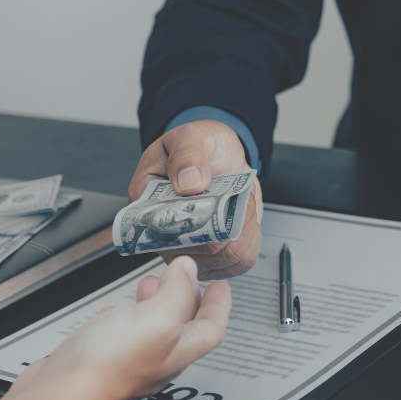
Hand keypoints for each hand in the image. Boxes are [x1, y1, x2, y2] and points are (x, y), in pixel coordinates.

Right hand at [0, 256, 230, 399]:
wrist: (59, 395)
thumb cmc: (107, 367)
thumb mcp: (157, 319)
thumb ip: (176, 293)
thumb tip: (187, 271)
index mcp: (178, 352)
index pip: (211, 328)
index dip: (218, 305)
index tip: (221, 286)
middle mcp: (156, 360)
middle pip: (182, 328)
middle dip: (186, 298)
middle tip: (187, 279)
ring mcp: (127, 362)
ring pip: (150, 329)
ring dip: (155, 303)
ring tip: (151, 284)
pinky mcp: (100, 359)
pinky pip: (120, 335)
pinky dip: (123, 317)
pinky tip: (114, 312)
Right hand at [129, 119, 263, 278]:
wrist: (218, 154)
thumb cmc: (196, 147)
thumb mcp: (189, 137)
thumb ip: (187, 155)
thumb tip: (190, 183)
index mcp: (148, 207)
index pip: (164, 235)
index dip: (194, 223)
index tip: (212, 199)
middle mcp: (167, 236)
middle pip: (203, 251)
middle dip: (229, 221)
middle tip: (234, 193)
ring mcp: (192, 250)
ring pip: (226, 260)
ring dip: (244, 229)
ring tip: (241, 203)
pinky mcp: (216, 256)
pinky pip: (241, 262)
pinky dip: (252, 239)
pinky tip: (245, 218)